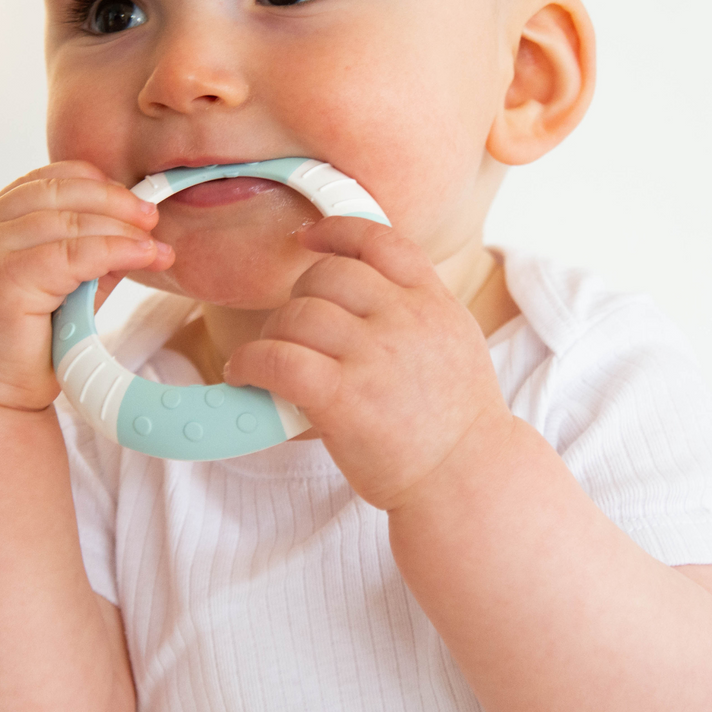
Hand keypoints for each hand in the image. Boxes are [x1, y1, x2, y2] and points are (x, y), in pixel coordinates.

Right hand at [0, 161, 173, 410]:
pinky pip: (73, 253)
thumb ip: (90, 258)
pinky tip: (144, 257)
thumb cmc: (22, 350)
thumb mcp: (63, 290)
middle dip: (114, 201)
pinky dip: (116, 250)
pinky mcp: (3, 280)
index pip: (46, 181)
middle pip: (58, 191)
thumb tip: (139, 233)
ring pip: (69, 220)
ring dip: (120, 228)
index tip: (133, 203)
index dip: (96, 184)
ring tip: (155, 244)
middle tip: (152, 218)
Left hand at [224, 217, 511, 508]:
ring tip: (270, 358)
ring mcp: (374, 356)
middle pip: (327, 274)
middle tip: (295, 328)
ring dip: (273, 333)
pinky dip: (250, 363)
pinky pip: (276, 358)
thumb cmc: (454, 421)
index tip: (309, 237)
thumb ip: (416, 308)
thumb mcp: (454, 342)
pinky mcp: (343, 397)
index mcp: (432, 302)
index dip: (337, 231)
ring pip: (297, 314)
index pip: (380, 240)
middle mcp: (404, 320)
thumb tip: (365, 285)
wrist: (467, 479)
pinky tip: (245, 374)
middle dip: (300, 295)